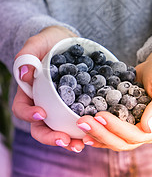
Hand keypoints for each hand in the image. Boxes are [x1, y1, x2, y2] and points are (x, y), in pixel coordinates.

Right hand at [12, 26, 84, 151]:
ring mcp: (60, 103)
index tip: (42, 113)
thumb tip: (24, 74)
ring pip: (60, 127)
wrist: (68, 40)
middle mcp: (43, 101)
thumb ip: (27, 55)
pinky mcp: (77, 101)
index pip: (22, 108)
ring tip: (82, 144)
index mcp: (29, 90)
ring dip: (70, 138)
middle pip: (41, 126)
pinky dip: (85, 126)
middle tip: (65, 140)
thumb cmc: (49, 40)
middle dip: (51, 136)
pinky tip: (95, 130)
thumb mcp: (37, 42)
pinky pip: (78, 116)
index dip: (29, 114)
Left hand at [76, 43, 151, 150]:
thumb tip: (147, 128)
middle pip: (122, 141)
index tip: (100, 115)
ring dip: (97, 133)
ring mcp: (135, 125)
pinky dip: (99, 129)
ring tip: (80, 125)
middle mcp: (147, 130)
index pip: (136, 135)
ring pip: (115, 138)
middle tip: (83, 121)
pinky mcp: (126, 118)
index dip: (116, 128)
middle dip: (101, 133)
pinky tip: (85, 128)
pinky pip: (112, 129)